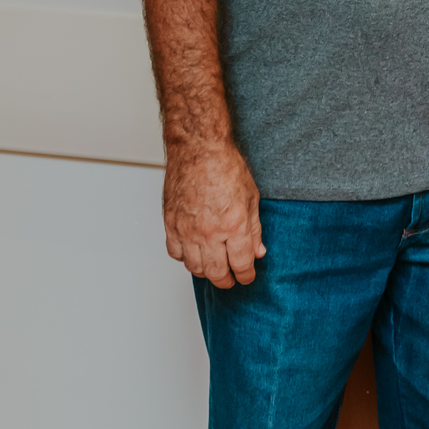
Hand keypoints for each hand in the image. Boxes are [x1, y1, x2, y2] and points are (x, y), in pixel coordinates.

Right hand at [162, 140, 265, 287]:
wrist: (198, 148)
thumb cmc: (225, 165)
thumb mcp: (251, 196)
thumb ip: (254, 228)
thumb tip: (257, 252)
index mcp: (234, 225)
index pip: (241, 264)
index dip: (246, 275)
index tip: (247, 276)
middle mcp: (209, 232)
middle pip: (217, 272)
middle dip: (227, 280)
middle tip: (231, 280)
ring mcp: (187, 230)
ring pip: (195, 267)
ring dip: (206, 272)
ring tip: (214, 268)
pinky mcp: (171, 224)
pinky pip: (176, 253)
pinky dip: (185, 258)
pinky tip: (194, 253)